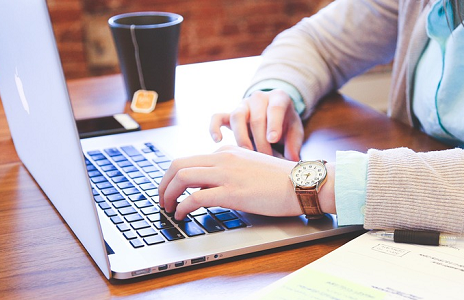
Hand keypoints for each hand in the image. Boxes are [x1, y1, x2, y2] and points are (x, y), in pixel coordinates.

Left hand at [158, 145, 336, 219]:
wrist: (302, 183)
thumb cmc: (282, 180)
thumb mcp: (251, 167)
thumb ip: (230, 172)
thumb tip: (210, 188)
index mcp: (228, 151)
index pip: (191, 160)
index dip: (175, 177)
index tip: (172, 190)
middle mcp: (223, 158)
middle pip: (178, 164)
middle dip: (163, 183)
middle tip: (162, 199)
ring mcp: (226, 174)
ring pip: (182, 177)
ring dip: (168, 194)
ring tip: (167, 208)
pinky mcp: (231, 192)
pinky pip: (195, 197)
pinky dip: (182, 207)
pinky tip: (182, 215)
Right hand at [209, 89, 302, 160]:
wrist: (274, 114)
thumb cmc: (286, 124)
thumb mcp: (295, 131)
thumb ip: (294, 144)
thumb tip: (292, 161)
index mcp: (279, 97)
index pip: (275, 108)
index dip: (273, 124)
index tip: (273, 139)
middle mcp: (259, 98)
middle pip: (256, 118)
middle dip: (260, 141)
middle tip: (266, 158)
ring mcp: (243, 105)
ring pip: (237, 117)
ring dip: (242, 137)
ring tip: (247, 154)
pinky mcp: (229, 114)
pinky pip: (217, 117)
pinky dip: (214, 127)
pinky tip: (218, 140)